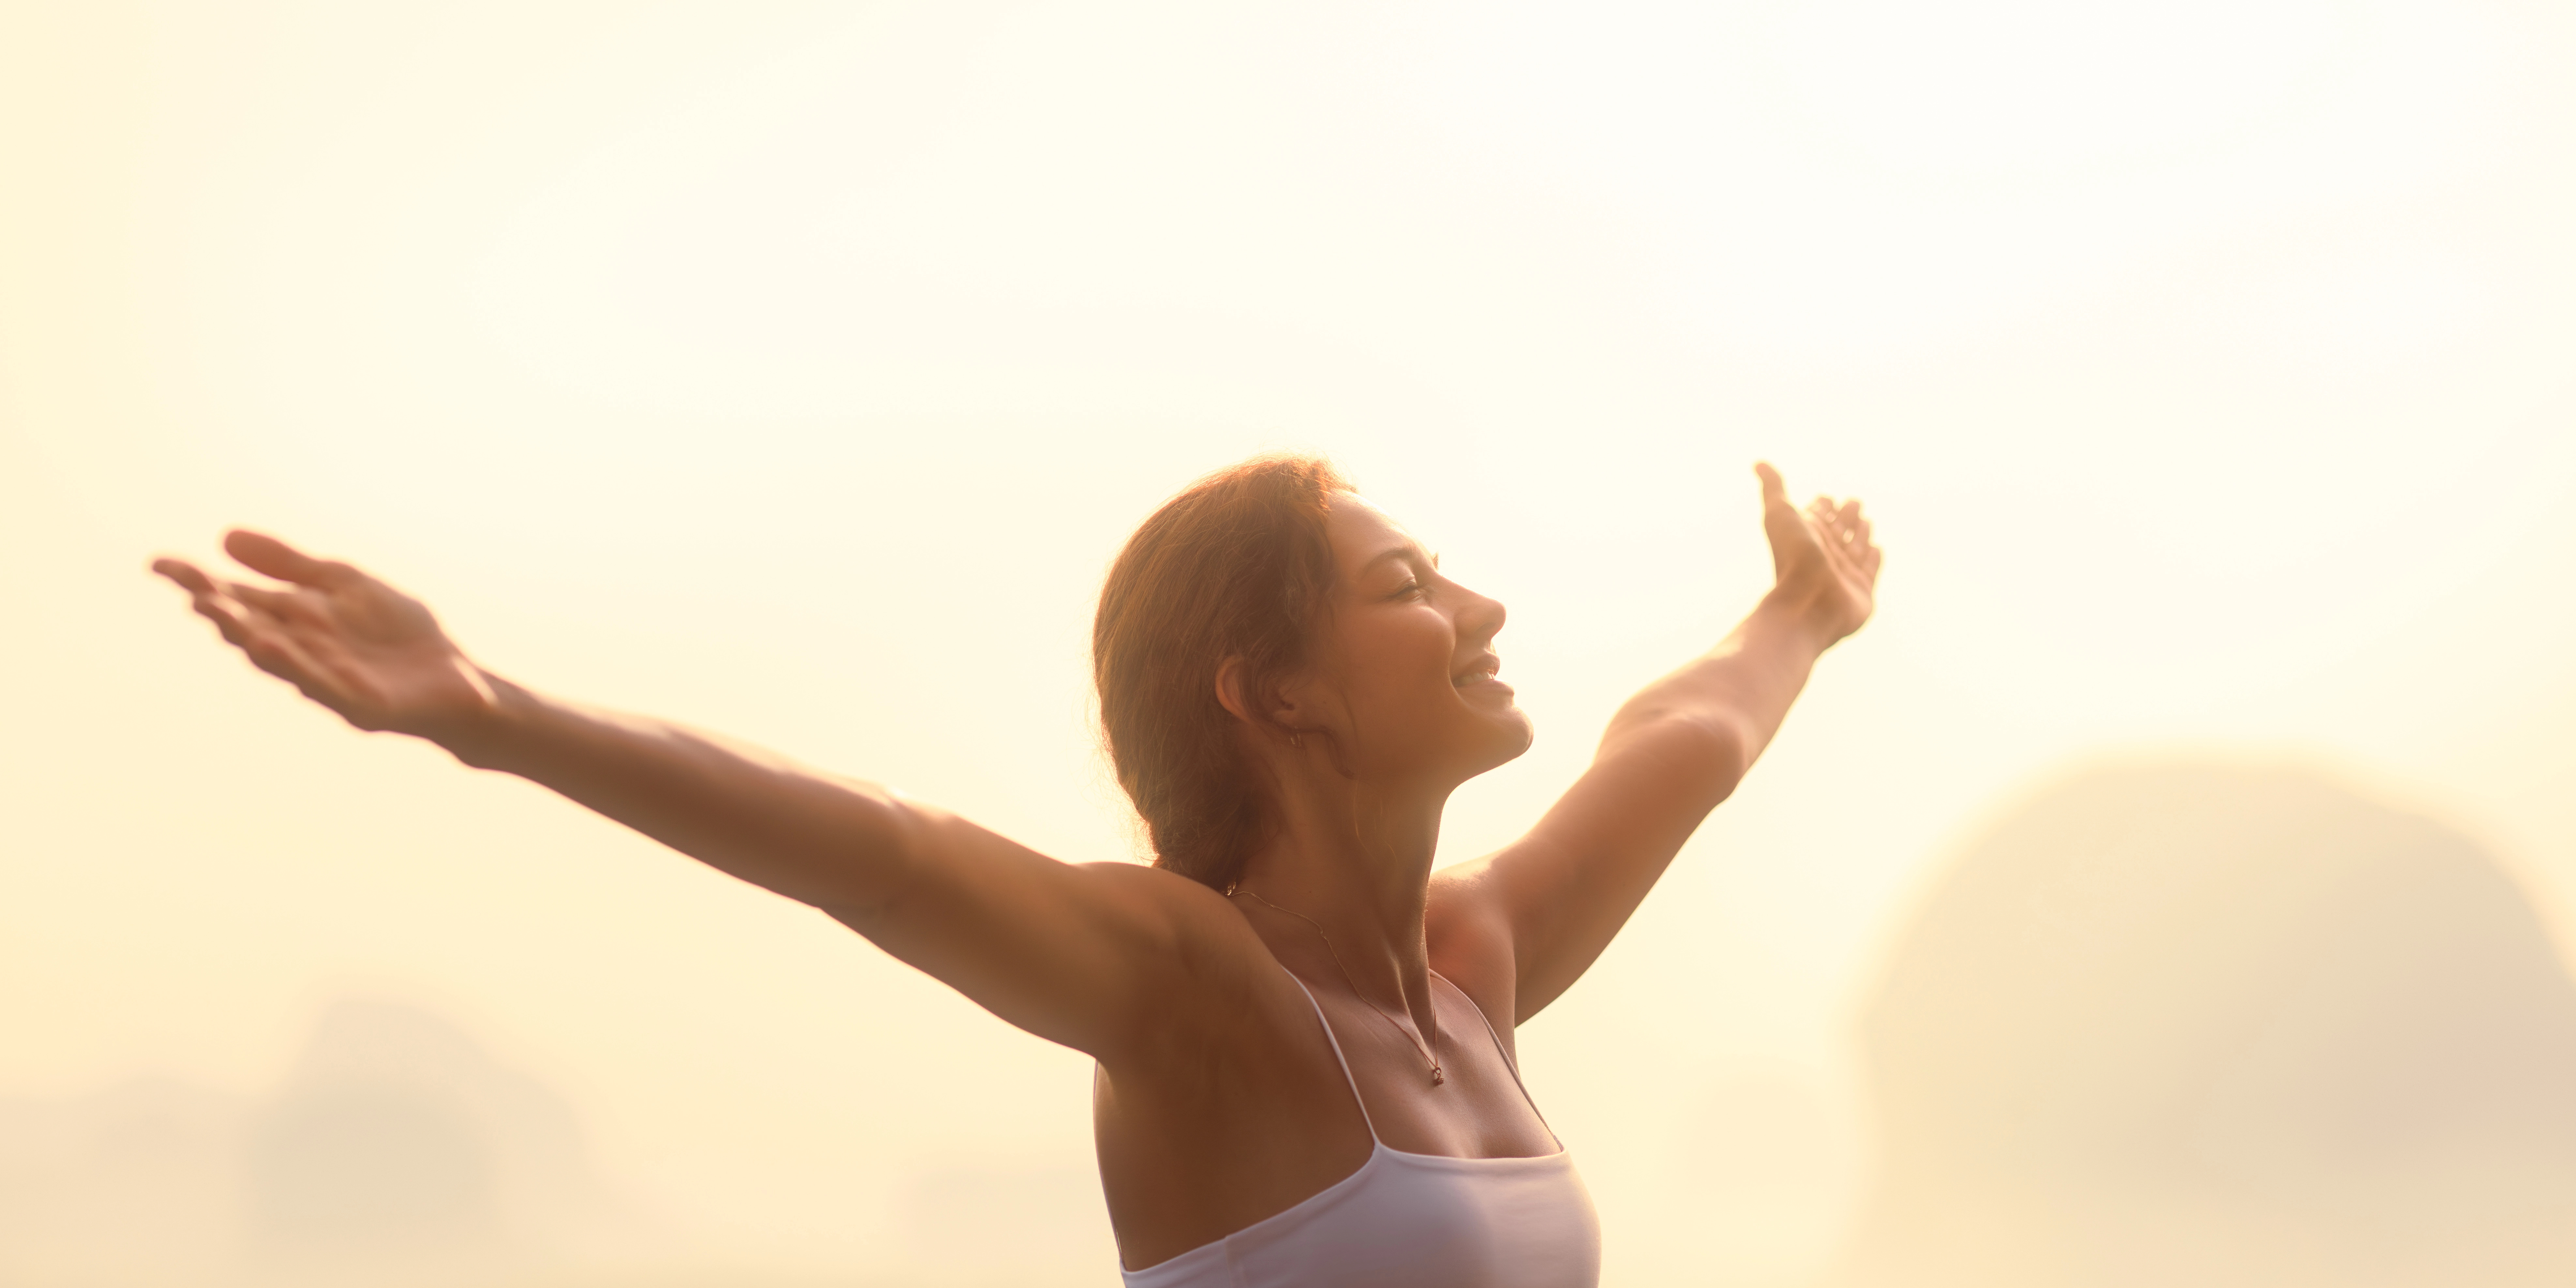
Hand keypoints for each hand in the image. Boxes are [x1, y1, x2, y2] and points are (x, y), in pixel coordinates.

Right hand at [153, 532, 498, 738]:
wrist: (456, 681)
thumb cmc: (397, 633)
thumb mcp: (344, 584)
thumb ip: (289, 565)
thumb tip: (223, 536)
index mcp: (294, 619)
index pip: (238, 597)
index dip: (199, 582)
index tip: (160, 564)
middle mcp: (300, 650)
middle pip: (250, 628)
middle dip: (222, 610)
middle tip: (192, 591)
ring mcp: (326, 679)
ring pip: (279, 659)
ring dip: (250, 637)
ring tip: (221, 614)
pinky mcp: (358, 705)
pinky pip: (322, 685)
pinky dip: (298, 667)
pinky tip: (275, 648)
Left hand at [1755, 462, 1878, 646]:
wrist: (1808, 603)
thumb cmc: (1793, 558)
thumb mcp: (1780, 514)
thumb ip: (1773, 488)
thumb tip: (1758, 462)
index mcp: (1806, 536)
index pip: (1816, 516)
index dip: (1821, 506)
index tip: (1826, 496)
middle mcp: (1825, 553)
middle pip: (1838, 529)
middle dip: (1846, 514)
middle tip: (1854, 500)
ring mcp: (1844, 572)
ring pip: (1855, 546)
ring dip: (1861, 532)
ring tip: (1865, 519)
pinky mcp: (1862, 589)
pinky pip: (1870, 568)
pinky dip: (1874, 557)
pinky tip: (1877, 547)